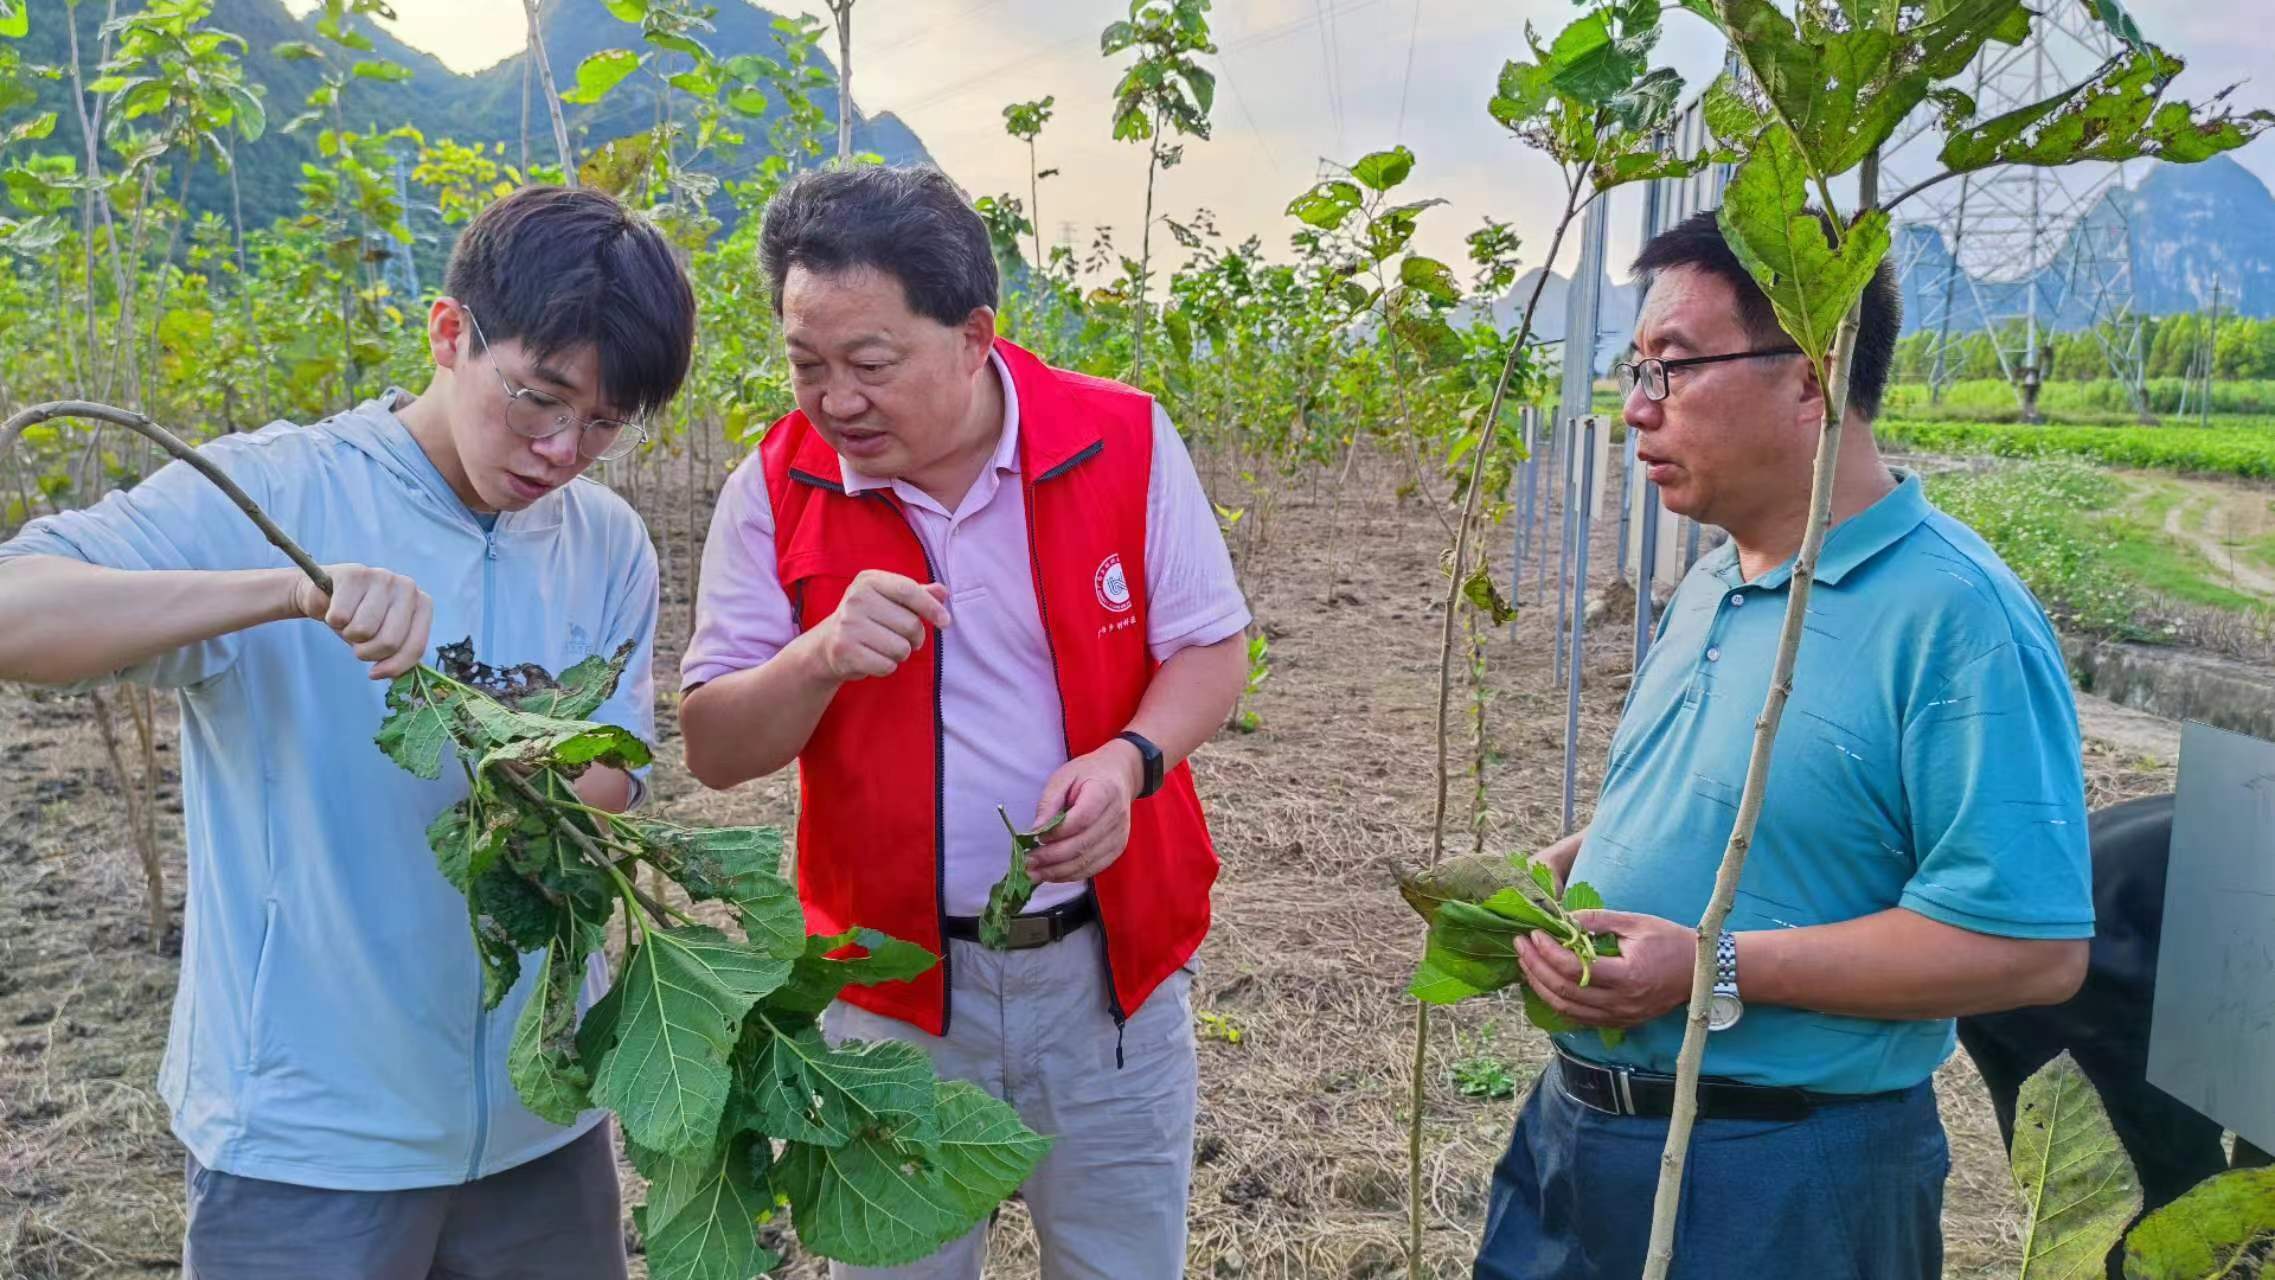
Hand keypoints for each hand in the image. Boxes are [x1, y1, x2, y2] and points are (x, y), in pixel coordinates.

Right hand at [291, 563, 433, 679]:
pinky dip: (333, 620)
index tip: (374, 673)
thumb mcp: (384, 638)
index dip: (394, 667)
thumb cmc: (360, 619)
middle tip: (359, 642)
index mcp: (422, 604)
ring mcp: (381, 576)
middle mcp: (407, 586)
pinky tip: (336, 609)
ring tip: (349, 622)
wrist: (325, 594)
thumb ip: (398, 655)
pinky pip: (340, 617)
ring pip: (363, 630)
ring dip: (349, 635)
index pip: (416, 646)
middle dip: (367, 652)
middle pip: (389, 641)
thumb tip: (400, 681)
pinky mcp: (353, 574)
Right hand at [812, 570, 951, 681]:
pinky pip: (887, 666)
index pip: (908, 590)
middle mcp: (856, 599)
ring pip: (902, 648)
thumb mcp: (890, 599)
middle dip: (915, 637)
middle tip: (901, 637)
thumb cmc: (868, 618)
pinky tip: (873, 658)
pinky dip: (887, 666)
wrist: (827, 643)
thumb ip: (917, 594)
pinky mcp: (844, 651)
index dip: (931, 608)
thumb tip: (942, 592)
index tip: (945, 622)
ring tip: (884, 647)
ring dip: (901, 653)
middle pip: (911, 624)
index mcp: (869, 580)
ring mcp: (848, 625)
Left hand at [1025, 740, 1143, 883]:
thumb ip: (1049, 803)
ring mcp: (1119, 836)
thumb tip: (1035, 831)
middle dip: (1051, 858)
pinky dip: (1070, 875)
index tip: (1036, 838)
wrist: (1119, 777)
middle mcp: (1116, 817)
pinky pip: (1092, 868)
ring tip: (1033, 874)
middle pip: (1083, 845)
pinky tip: (1051, 874)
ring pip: (1086, 862)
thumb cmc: (1088, 775)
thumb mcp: (1063, 777)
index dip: (1058, 833)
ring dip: (1057, 872)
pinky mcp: (1117, 849)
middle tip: (1026, 863)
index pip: (1082, 819)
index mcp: (1105, 792)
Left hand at [1517, 909, 1697, 1029]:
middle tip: (1521, 945)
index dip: (1548, 952)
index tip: (1534, 934)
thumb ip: (1597, 921)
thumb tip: (1562, 919)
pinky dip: (1558, 1001)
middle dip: (1536, 968)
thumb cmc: (1671, 942)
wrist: (1702, 972)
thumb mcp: (1635, 923)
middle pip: (1564, 992)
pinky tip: (1545, 982)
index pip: (1574, 970)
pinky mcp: (1619, 1022)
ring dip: (1541, 986)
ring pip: (1567, 1009)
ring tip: (1526, 962)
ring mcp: (1620, 1017)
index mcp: (1627, 977)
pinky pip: (1579, 1017)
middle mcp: (1621, 1004)